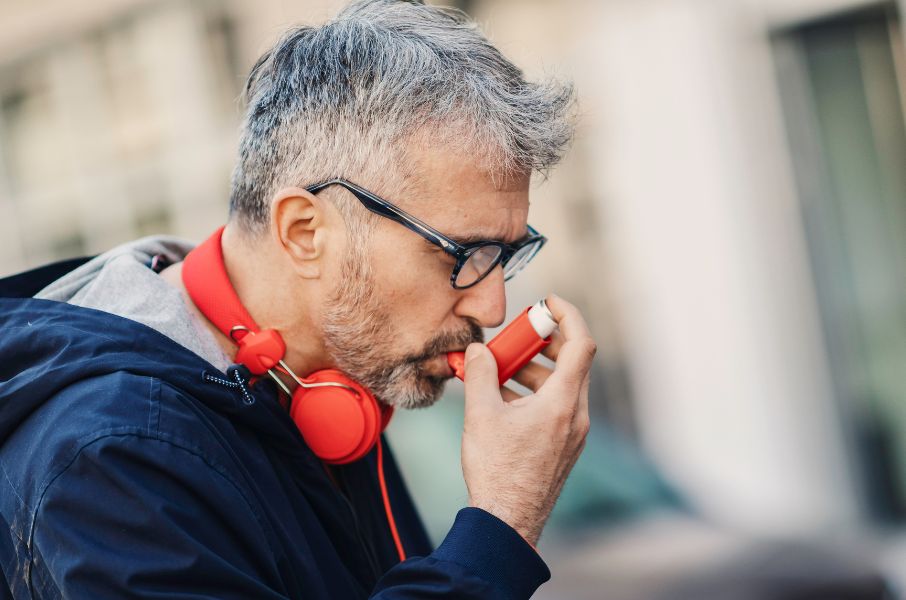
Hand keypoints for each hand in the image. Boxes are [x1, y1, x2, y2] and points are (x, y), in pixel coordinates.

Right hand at [461, 294, 594, 545]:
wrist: (507, 523)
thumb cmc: (496, 472)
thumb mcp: (481, 415)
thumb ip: (480, 374)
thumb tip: (477, 349)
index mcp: (563, 403)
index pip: (581, 343)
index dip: (567, 315)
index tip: (547, 302)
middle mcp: (576, 416)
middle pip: (572, 362)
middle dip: (543, 342)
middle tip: (516, 337)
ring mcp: (573, 433)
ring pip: (563, 385)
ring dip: (535, 369)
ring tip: (501, 370)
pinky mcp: (564, 447)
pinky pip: (557, 406)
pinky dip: (536, 392)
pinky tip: (505, 399)